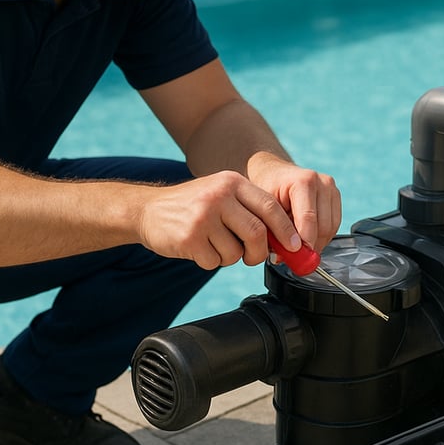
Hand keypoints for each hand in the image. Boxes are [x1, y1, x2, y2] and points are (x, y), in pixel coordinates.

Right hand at [137, 171, 297, 269]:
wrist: (148, 210)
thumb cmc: (193, 207)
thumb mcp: (222, 195)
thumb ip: (250, 210)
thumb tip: (285, 240)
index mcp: (232, 182)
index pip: (270, 206)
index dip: (286, 230)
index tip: (295, 246)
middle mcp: (219, 196)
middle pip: (257, 233)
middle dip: (259, 252)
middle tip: (253, 257)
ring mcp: (203, 217)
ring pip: (236, 252)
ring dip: (230, 257)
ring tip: (215, 245)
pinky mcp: (189, 238)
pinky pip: (214, 261)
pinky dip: (211, 261)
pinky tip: (199, 248)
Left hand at [246, 152, 341, 251]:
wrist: (275, 173)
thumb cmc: (268, 189)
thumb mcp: (265, 210)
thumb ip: (274, 232)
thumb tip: (284, 258)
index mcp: (303, 181)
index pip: (309, 218)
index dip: (304, 242)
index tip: (297, 258)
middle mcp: (321, 183)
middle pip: (323, 226)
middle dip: (310, 246)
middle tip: (296, 258)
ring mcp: (331, 189)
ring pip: (331, 228)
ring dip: (316, 242)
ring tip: (299, 245)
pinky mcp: (336, 197)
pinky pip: (334, 225)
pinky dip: (322, 236)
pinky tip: (307, 236)